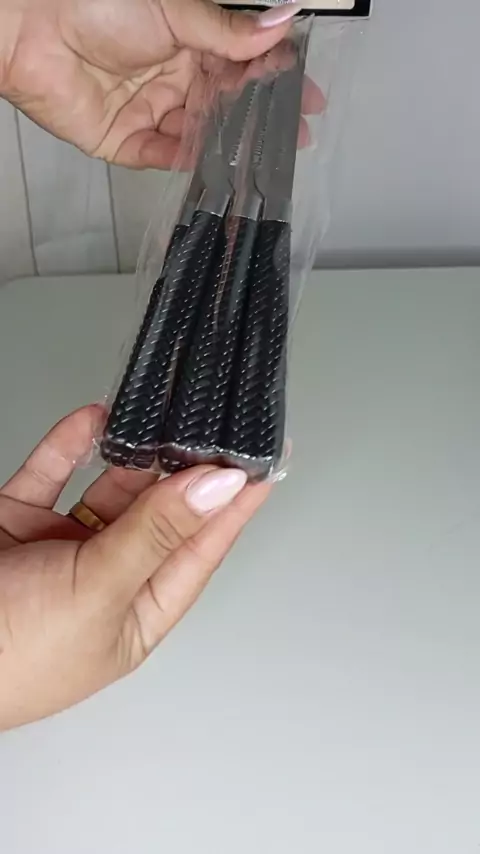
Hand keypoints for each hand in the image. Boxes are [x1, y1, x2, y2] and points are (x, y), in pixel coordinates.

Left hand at [0, 0, 306, 167]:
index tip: (307, 97)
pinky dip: (184, 161)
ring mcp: (148, 110)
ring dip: (227, 145)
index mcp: (186, 40)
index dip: (274, 81)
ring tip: (261, 157)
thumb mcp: (173, 11)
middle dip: (260, 122)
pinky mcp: (123, 140)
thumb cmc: (95, 3)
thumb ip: (228, 31)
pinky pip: (160, 156)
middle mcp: (170, 76)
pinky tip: (213, 166)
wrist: (30, 27)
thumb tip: (283, 23)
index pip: (240, 66)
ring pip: (196, 135)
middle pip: (223, 105)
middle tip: (296, 137)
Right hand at [0, 406, 269, 729]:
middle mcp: (102, 580)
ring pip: (107, 491)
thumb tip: (218, 488)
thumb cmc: (10, 655)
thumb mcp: (97, 593)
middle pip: (156, 515)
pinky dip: (69, 446)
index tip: (262, 464)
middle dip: (183, 472)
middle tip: (212, 425)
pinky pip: (50, 475)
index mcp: (134, 614)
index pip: (198, 552)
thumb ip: (155, 535)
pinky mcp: (17, 522)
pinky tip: (93, 419)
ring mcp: (58, 549)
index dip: (231, 508)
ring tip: (164, 416)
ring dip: (132, 455)